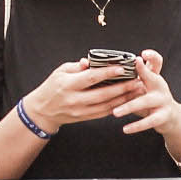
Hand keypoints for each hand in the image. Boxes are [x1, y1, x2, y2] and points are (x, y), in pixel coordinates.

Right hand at [23, 56, 140, 129]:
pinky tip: (128, 100)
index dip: (108, 73)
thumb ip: (77, 66)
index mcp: (68, 85)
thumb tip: (93, 61)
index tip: (122, 68)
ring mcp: (80, 111)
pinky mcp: (84, 118)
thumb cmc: (53, 86)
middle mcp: (75, 99)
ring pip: (106, 105)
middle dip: (122, 87)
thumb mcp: (61, 71)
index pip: (91, 78)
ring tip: (137, 90)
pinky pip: (104, 113)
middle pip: (103, 94)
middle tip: (138, 81)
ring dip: (124, 98)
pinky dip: (117, 106)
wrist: (42, 110)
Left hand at [112, 51, 180, 136]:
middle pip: (150, 79)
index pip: (156, 62)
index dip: (151, 57)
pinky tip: (125, 129)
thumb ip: (130, 77)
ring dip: (129, 107)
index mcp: (154, 76)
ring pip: (145, 102)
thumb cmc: (150, 98)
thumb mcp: (143, 85)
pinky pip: (150, 121)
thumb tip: (103, 68)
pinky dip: (137, 126)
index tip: (138, 58)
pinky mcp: (164, 116)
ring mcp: (163, 101)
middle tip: (120, 83)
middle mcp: (161, 86)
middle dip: (135, 80)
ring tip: (115, 112)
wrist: (171, 116)